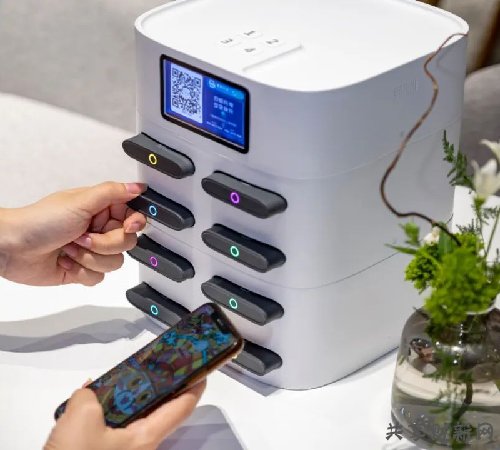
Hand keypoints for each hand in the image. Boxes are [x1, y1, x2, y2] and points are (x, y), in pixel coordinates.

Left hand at [0, 182, 146, 285]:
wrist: (12, 248)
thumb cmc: (40, 221)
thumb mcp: (80, 201)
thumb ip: (113, 193)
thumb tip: (138, 187)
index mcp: (101, 209)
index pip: (134, 216)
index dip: (134, 223)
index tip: (127, 226)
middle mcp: (99, 229)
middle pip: (127, 242)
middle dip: (103, 243)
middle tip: (82, 236)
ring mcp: (92, 250)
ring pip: (115, 262)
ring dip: (90, 258)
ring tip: (70, 248)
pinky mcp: (83, 270)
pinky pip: (99, 277)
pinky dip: (81, 271)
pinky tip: (66, 261)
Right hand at [44, 380, 205, 449]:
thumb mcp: (82, 417)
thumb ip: (89, 396)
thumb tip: (88, 393)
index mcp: (147, 437)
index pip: (183, 407)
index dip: (196, 385)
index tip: (202, 366)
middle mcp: (142, 445)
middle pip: (159, 408)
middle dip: (157, 384)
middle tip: (153, 362)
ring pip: (134, 416)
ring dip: (126, 395)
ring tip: (115, 376)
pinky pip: (113, 426)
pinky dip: (107, 410)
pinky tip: (90, 398)